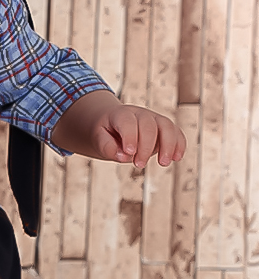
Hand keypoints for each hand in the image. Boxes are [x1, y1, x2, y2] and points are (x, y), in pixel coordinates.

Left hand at [52, 90, 185, 167]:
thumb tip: (123, 156)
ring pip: (167, 126)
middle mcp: (140, 114)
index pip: (128, 123)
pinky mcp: (164, 128)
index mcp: (121, 114)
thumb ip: (107, 147)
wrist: (112, 124)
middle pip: (149, 126)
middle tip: (139, 165)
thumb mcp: (98, 138)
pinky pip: (176, 132)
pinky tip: (177, 158)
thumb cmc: (105, 132)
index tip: (130, 153)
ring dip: (168, 145)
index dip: (130, 137)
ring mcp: (154, 119)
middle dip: (146, 147)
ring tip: (163, 164)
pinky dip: (179, 144)